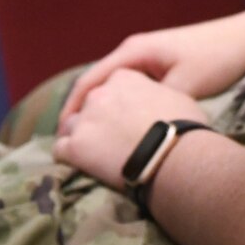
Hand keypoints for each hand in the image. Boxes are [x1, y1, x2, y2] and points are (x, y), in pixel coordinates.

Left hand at [53, 69, 209, 190]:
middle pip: (89, 104)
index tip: (121, 117)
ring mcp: (85, 119)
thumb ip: (157, 95)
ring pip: (70, 125)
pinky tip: (79, 166)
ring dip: (80, 137)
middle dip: (97, 119)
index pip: (110, 86)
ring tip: (93, 155)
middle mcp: (100, 94)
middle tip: (110, 139)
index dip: (115, 103)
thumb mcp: (177, 98)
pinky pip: (60, 150)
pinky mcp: (76, 146)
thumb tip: (160, 104)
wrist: (176, 158)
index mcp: (124, 77)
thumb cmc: (184, 129)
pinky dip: (68, 157)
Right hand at [63, 12, 244, 121]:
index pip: (90, 81)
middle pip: (95, 83)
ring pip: (111, 85)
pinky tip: (117, 124)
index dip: (72, 109)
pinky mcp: (159, 63)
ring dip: (98, 108)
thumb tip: (125, 130)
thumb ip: (152, 106)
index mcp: (133, 52)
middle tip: (69, 145)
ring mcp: (146, 55)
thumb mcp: (183, 87)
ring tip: (87, 139)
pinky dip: (117, 103)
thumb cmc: (216, 59)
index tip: (62, 136)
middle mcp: (134, 50)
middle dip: (80, 111)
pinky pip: (127, 86)